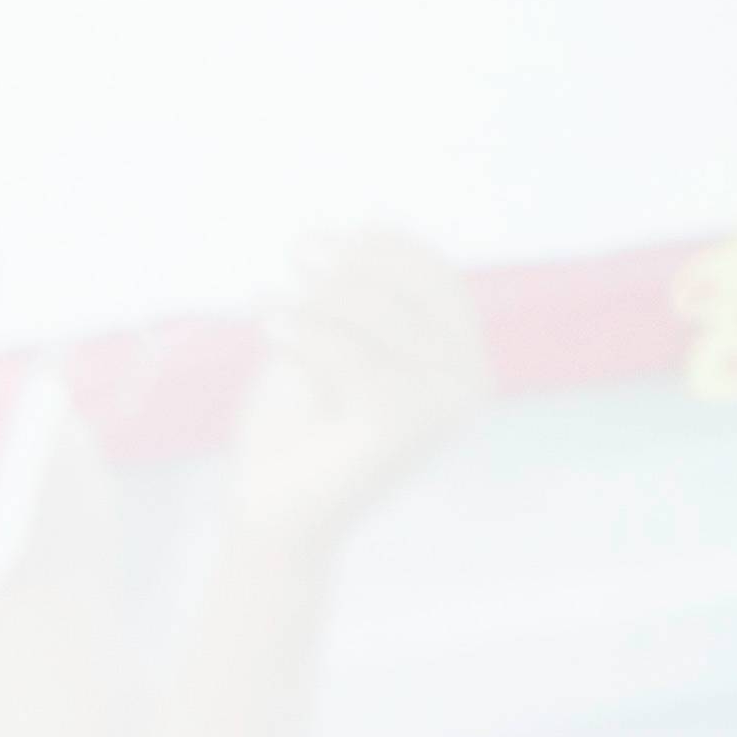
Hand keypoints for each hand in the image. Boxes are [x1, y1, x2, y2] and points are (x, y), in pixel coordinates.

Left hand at [226, 228, 485, 549]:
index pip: (437, 279)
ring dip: (317, 301)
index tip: (329, 234)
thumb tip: (369, 222)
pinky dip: (305, 334)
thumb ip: (355, 293)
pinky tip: (268, 326)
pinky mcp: (404, 427)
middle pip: (414, 290)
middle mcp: (468, 384)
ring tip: (268, 305)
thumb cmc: (296, 430)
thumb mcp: (328, 344)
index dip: (385, 246)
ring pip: (380, 318)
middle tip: (297, 255)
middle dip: (349, 268)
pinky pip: (351, 355)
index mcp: (462, 361)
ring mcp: (444, 408)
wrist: (271, 515)